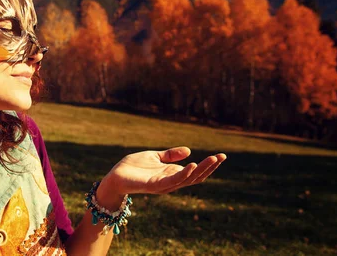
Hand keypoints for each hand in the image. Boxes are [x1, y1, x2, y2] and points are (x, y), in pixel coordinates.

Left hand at [98, 147, 225, 203]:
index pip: (196, 172)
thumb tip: (189, 151)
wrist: (115, 176)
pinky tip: (192, 164)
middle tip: (221, 157)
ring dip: (201, 170)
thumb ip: (170, 155)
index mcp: (172, 174)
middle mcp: (171, 181)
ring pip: (187, 179)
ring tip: (212, 160)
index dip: (209, 165)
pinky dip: (184, 174)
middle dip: (209, 167)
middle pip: (196, 177)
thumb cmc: (133, 167)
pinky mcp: (154, 185)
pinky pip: (173, 180)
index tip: (222, 156)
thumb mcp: (155, 156)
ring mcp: (164, 185)